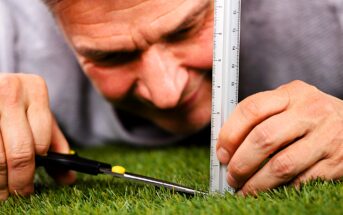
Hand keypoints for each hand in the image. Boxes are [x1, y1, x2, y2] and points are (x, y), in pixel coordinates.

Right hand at [0, 74, 74, 200]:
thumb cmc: (17, 103)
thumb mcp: (38, 116)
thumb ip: (54, 143)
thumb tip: (69, 177)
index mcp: (35, 89)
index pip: (42, 139)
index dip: (39, 164)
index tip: (33, 182)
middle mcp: (11, 91)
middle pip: (20, 151)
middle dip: (21, 179)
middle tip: (21, 193)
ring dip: (1, 180)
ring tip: (4, 193)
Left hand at [216, 80, 342, 195]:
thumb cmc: (310, 116)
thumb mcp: (288, 104)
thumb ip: (260, 116)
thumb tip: (226, 146)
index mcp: (291, 94)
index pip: (251, 109)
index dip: (230, 134)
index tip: (221, 152)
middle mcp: (310, 111)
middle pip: (263, 139)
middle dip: (240, 163)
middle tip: (231, 176)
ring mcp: (325, 136)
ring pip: (280, 165)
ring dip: (256, 183)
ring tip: (244, 189)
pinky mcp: (336, 162)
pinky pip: (300, 181)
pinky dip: (280, 189)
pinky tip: (269, 190)